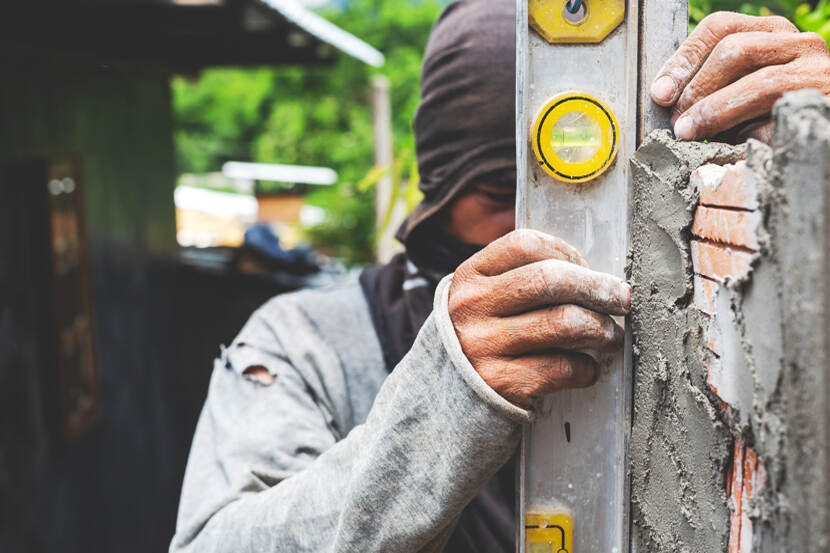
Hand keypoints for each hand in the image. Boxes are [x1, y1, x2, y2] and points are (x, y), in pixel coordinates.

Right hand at [447, 229, 630, 407]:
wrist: (445, 401)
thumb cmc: (481, 341)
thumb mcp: (484, 301)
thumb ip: (521, 280)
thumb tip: (594, 276)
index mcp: (468, 277)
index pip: (526, 244)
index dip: (567, 252)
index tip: (587, 268)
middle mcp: (471, 308)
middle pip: (550, 280)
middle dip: (598, 287)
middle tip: (622, 298)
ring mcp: (483, 347)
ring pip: (563, 323)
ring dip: (601, 329)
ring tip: (610, 336)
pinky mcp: (501, 384)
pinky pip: (562, 368)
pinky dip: (586, 368)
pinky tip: (587, 369)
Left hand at [650, 12, 829, 142]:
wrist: (822, 134)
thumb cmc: (772, 115)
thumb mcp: (738, 91)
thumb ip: (709, 87)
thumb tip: (665, 99)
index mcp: (771, 33)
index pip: (719, 28)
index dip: (682, 60)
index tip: (660, 94)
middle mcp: (799, 44)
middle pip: (734, 51)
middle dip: (696, 89)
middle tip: (677, 122)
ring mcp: (818, 74)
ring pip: (760, 84)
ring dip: (716, 112)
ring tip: (691, 134)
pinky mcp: (824, 106)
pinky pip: (781, 121)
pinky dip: (752, 137)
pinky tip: (736, 148)